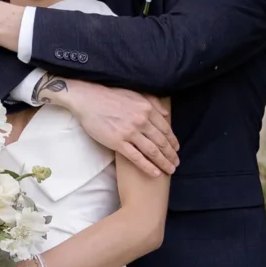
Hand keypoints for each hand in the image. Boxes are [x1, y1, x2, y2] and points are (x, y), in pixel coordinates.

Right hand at [46, 82, 177, 176]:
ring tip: (170, 170)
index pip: (165, 129)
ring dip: (163, 162)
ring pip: (152, 151)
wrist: (88, 99)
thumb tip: (166, 113)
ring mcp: (130, 133)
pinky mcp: (118, 142)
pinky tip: (155, 173)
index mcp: (147, 109)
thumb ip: (153, 102)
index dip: (173, 141)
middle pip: (161, 142)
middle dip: (171, 154)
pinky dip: (147, 166)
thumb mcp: (135, 93)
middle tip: (176, 163)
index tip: (176, 149)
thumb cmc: (110, 96)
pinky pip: (136, 157)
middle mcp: (141, 121)